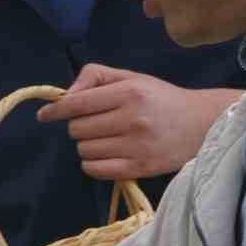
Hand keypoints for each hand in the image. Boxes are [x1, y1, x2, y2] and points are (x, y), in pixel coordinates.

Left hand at [37, 64, 240, 179]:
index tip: (44, 115)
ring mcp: (137, 146)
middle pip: (78, 129)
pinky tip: (105, 154)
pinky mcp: (141, 168)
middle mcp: (133, 119)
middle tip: (95, 123)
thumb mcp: (132, 77)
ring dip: (87, 145)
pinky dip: (93, 163)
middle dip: (78, 126)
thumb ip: (96, 76)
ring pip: (85, 150)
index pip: (78, 103)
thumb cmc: (161, 99)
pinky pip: (97, 169)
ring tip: (105, 138)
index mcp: (130, 92)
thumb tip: (65, 95)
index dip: (56, 110)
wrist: (201, 124)